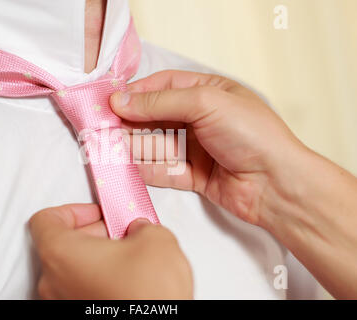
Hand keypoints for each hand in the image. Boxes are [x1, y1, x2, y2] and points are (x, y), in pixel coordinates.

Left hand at [29, 204, 192, 299]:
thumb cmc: (147, 296)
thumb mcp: (154, 239)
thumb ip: (141, 224)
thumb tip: (140, 230)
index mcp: (61, 254)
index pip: (45, 220)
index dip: (73, 210)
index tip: (96, 213)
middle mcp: (53, 282)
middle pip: (59, 244)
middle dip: (92, 233)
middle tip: (119, 232)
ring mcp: (62, 303)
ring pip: (71, 268)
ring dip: (97, 256)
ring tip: (129, 256)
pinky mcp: (78, 314)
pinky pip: (80, 288)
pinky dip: (98, 278)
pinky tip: (127, 278)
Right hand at [111, 70, 304, 226]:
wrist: (276, 184)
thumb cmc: (251, 134)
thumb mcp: (205, 102)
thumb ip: (160, 102)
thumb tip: (120, 100)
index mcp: (208, 92)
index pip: (164, 86)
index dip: (137, 93)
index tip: (112, 101)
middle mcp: (200, 119)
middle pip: (155, 117)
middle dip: (129, 122)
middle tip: (102, 127)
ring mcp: (196, 148)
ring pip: (155, 145)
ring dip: (132, 146)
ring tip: (106, 148)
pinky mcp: (192, 176)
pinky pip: (161, 170)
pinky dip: (143, 169)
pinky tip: (124, 167)